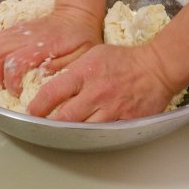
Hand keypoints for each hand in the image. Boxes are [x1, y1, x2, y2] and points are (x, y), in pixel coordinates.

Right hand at [0, 7, 102, 96]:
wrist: (77, 14)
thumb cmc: (81, 39)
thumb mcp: (81, 57)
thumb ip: (60, 68)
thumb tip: (39, 78)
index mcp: (45, 45)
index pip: (16, 62)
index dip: (12, 81)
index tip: (18, 92)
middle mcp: (29, 35)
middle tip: (5, 87)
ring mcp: (21, 29)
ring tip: (1, 77)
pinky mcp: (17, 28)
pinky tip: (1, 65)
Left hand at [28, 43, 174, 121]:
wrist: (156, 68)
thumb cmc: (123, 59)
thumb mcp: (92, 54)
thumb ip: (71, 68)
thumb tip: (50, 78)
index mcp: (85, 73)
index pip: (53, 92)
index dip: (38, 105)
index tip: (32, 111)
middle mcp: (95, 92)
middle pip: (64, 116)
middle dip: (50, 123)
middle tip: (43, 124)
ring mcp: (111, 109)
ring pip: (82, 129)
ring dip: (69, 131)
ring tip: (62, 131)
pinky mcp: (125, 121)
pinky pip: (103, 133)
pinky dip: (92, 134)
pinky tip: (87, 133)